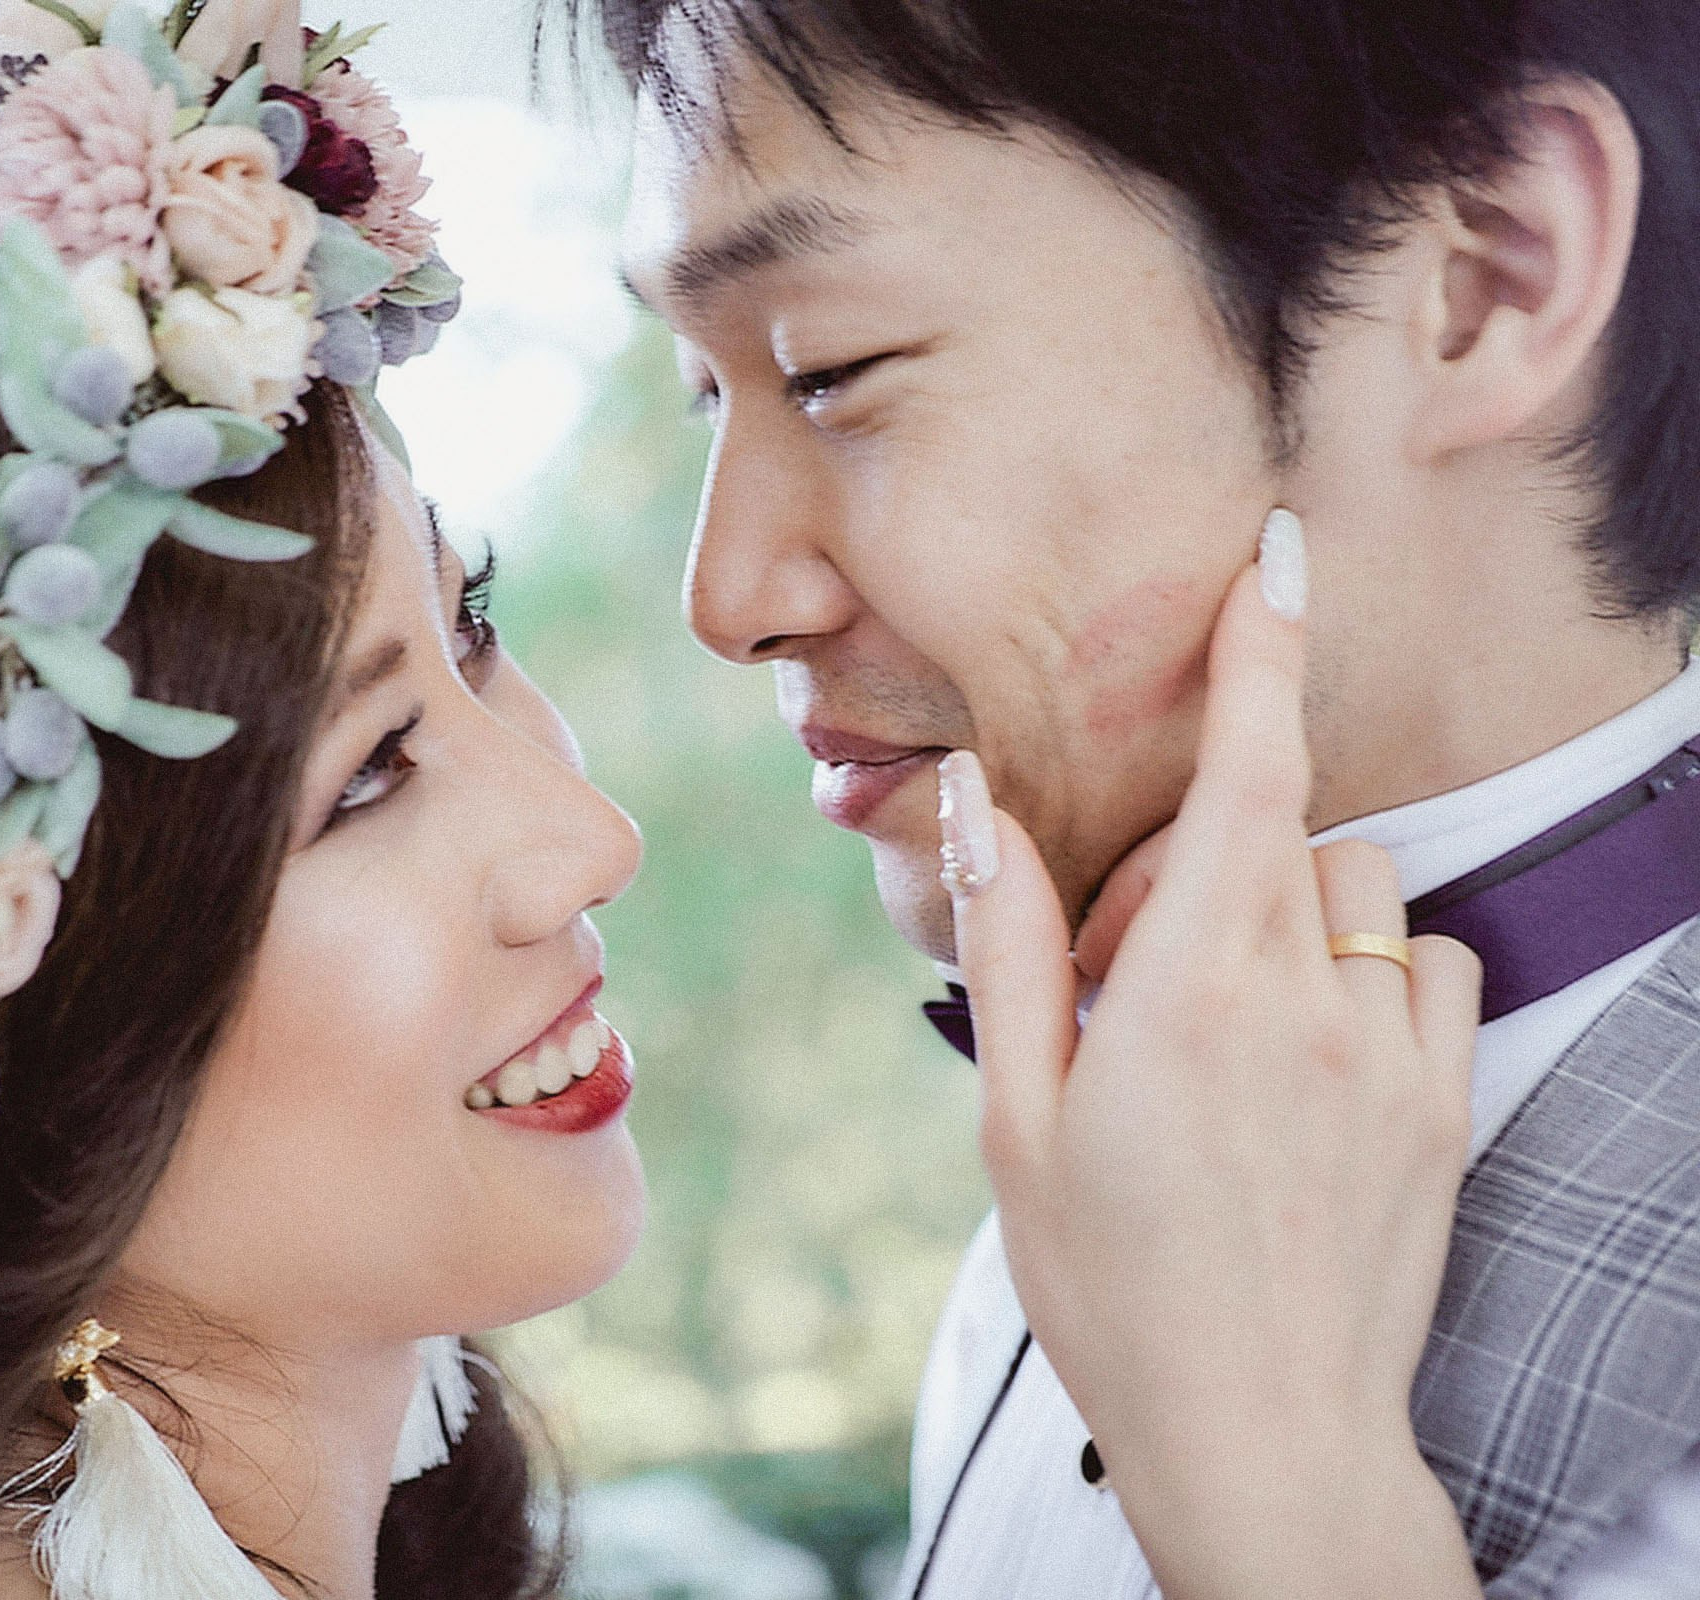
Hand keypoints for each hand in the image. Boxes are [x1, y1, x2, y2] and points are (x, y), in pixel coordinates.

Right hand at [938, 516, 1484, 1599]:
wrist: (1259, 1432)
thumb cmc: (1108, 1283)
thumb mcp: (1018, 1115)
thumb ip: (1008, 939)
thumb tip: (976, 799)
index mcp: (1189, 989)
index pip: (1245, 773)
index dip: (1259, 651)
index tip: (1275, 555)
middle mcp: (1307, 1000)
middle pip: (1286, 829)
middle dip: (1214, 856)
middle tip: (1138, 981)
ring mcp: (1389, 1052)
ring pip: (1361, 889)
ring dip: (1292, 913)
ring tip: (1227, 1029)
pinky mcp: (1443, 1102)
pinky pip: (1426, 965)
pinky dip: (1370, 974)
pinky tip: (1310, 1060)